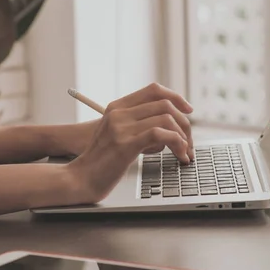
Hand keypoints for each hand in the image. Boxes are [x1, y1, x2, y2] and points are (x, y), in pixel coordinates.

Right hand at [65, 83, 193, 202]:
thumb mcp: (117, 136)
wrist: (79, 179)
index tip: (188, 111)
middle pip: (164, 104)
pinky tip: (179, 155)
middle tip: (189, 142)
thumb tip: (170, 129)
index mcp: (117, 107)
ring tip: (185, 152)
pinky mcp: (125, 144)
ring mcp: (121, 127)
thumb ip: (138, 127)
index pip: (154, 90)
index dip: (176, 97)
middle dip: (184, 123)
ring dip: (183, 136)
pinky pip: (160, 134)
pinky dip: (177, 143)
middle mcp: (119, 113)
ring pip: (166, 118)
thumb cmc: (101, 162)